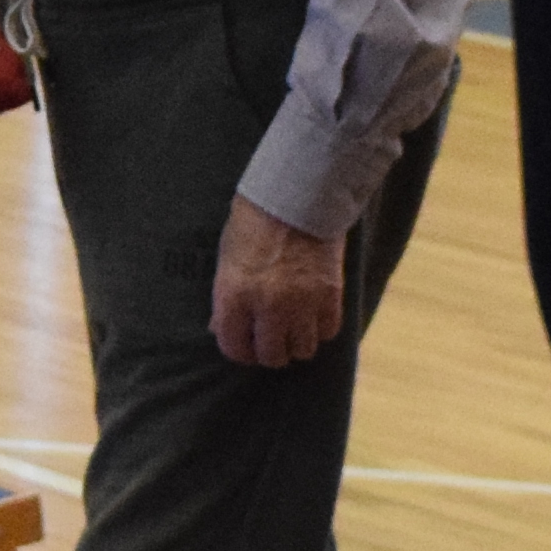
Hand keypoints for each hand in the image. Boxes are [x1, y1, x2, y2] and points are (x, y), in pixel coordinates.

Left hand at [211, 190, 347, 367]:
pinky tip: (314, 315)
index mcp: (234, 295)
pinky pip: (328, 331)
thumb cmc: (254, 222)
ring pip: (303, 349)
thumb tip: (221, 328)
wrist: (296, 194)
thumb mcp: (228, 259)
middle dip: (270, 352)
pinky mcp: (329, 294)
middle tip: (272, 340)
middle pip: (271, 356)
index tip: (246, 346)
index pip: (234, 348)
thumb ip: (226, 298)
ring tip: (295, 328)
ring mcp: (302, 302)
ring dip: (297, 343)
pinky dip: (321, 328)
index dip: (240, 351)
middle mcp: (268, 305)